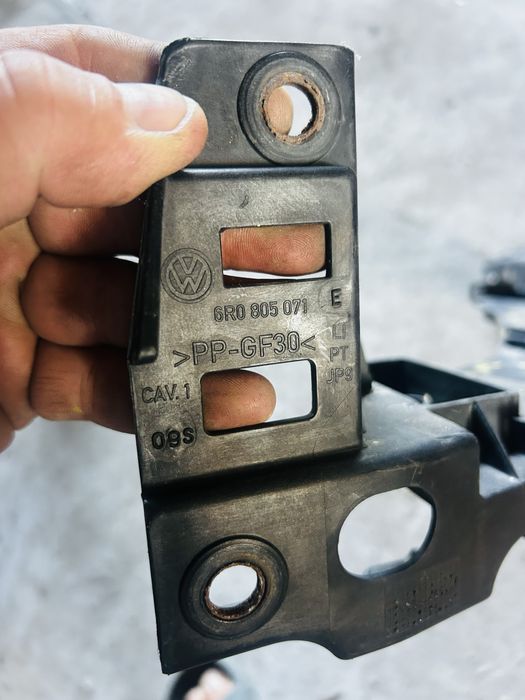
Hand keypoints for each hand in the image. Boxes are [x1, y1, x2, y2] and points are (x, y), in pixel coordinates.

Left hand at [0, 25, 324, 451]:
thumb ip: (61, 115)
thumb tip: (174, 119)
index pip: (104, 92)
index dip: (181, 107)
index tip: (248, 135)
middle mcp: (9, 209)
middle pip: (139, 211)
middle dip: (213, 236)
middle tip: (282, 248)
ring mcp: (17, 295)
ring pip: (137, 308)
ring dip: (198, 329)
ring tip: (261, 338)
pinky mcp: (22, 376)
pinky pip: (110, 384)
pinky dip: (162, 397)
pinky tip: (209, 396)